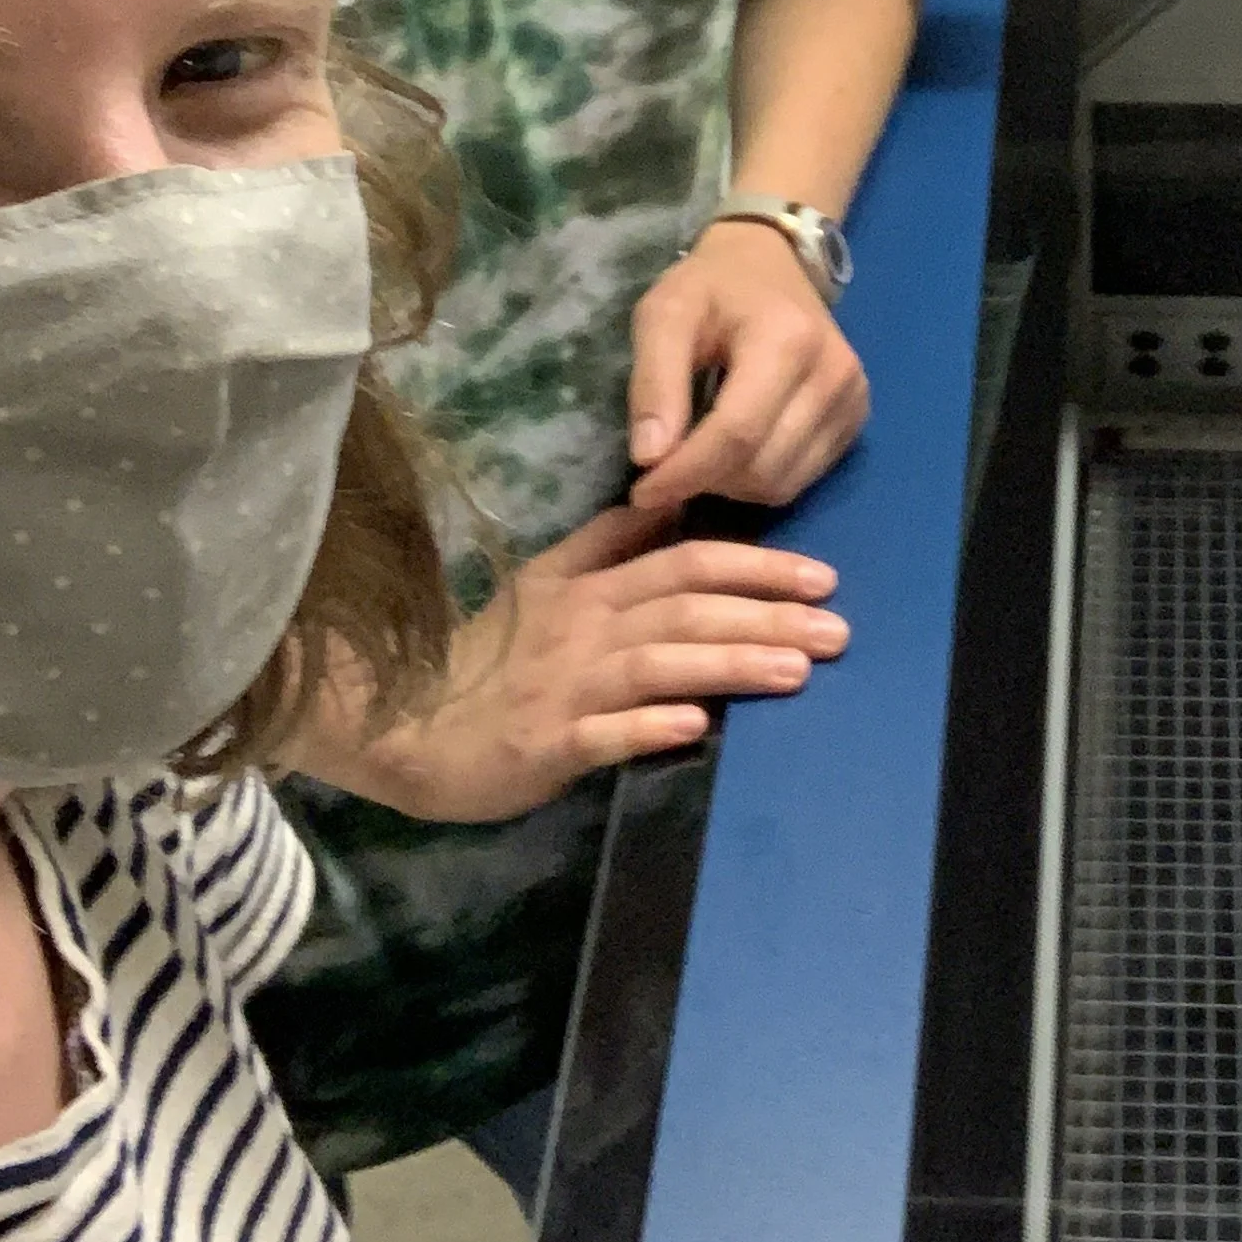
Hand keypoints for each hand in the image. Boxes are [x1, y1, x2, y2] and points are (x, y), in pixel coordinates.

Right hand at [313, 504, 848, 822]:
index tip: (821, 575)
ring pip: (657, 666)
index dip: (754, 564)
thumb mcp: (548, 582)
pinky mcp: (541, 744)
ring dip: (729, 665)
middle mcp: (584, 629)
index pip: (683, 561)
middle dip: (767, 614)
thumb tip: (676, 497)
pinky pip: (601, 735)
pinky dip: (648, 728)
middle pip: (685, 609)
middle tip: (838, 629)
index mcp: (590, 587)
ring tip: (796, 672)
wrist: (403, 721)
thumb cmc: (490, 655)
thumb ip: (611, 542)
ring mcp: (563, 687)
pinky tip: (697, 729)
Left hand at [624, 218, 869, 514]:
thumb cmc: (712, 287)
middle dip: (704, 480)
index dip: (686, 473)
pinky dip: (760, 479)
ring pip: (783, 484)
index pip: (737, 433)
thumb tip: (650, 458)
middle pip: (761, 467)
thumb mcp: (664, 315)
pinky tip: (735, 451)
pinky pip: (802, 479)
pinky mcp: (856, 418)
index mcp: (787, 340)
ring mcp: (852, 399)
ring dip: (731, 485)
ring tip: (699, 454)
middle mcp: (833, 374)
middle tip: (666, 464)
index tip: (642, 491)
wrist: (771, 264)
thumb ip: (654, 381)